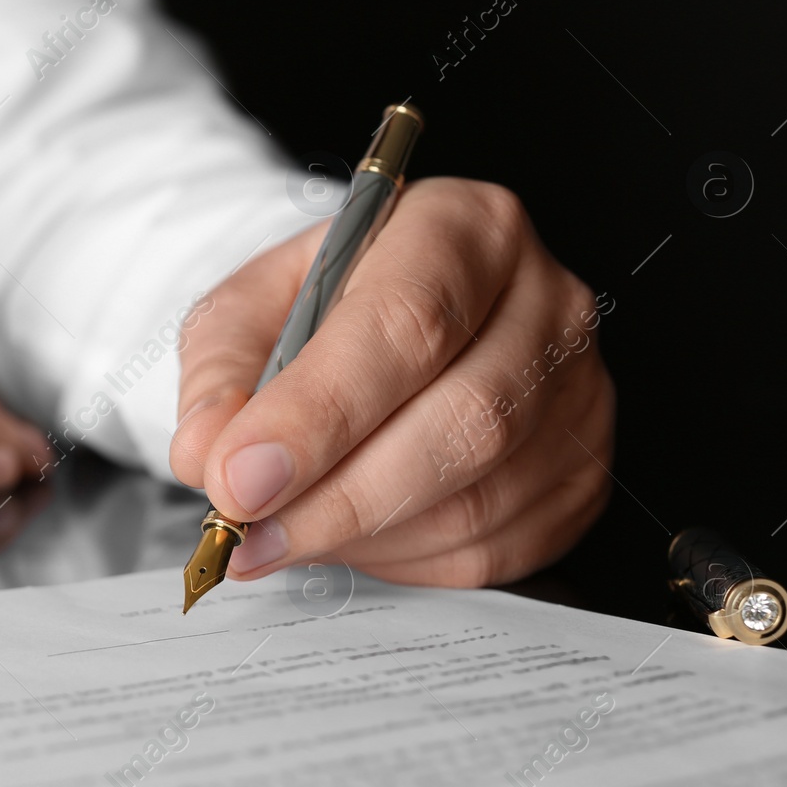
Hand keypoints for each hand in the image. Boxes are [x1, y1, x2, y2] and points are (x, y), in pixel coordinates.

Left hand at [170, 178, 614, 586]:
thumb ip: (219, 376)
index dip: (319, 414)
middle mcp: (543, 301)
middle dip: (337, 497)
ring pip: (478, 497)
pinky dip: (404, 560)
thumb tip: (205, 456)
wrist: (390, 327)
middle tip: (245, 533)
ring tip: (283, 535)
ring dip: (361, 537)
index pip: (407, 323)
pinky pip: (494, 547)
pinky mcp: (581, 474)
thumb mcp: (248, 309)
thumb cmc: (324, 308)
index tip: (240, 480)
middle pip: (463, 418)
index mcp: (462, 227)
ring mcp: (578, 392)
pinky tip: (352, 535)